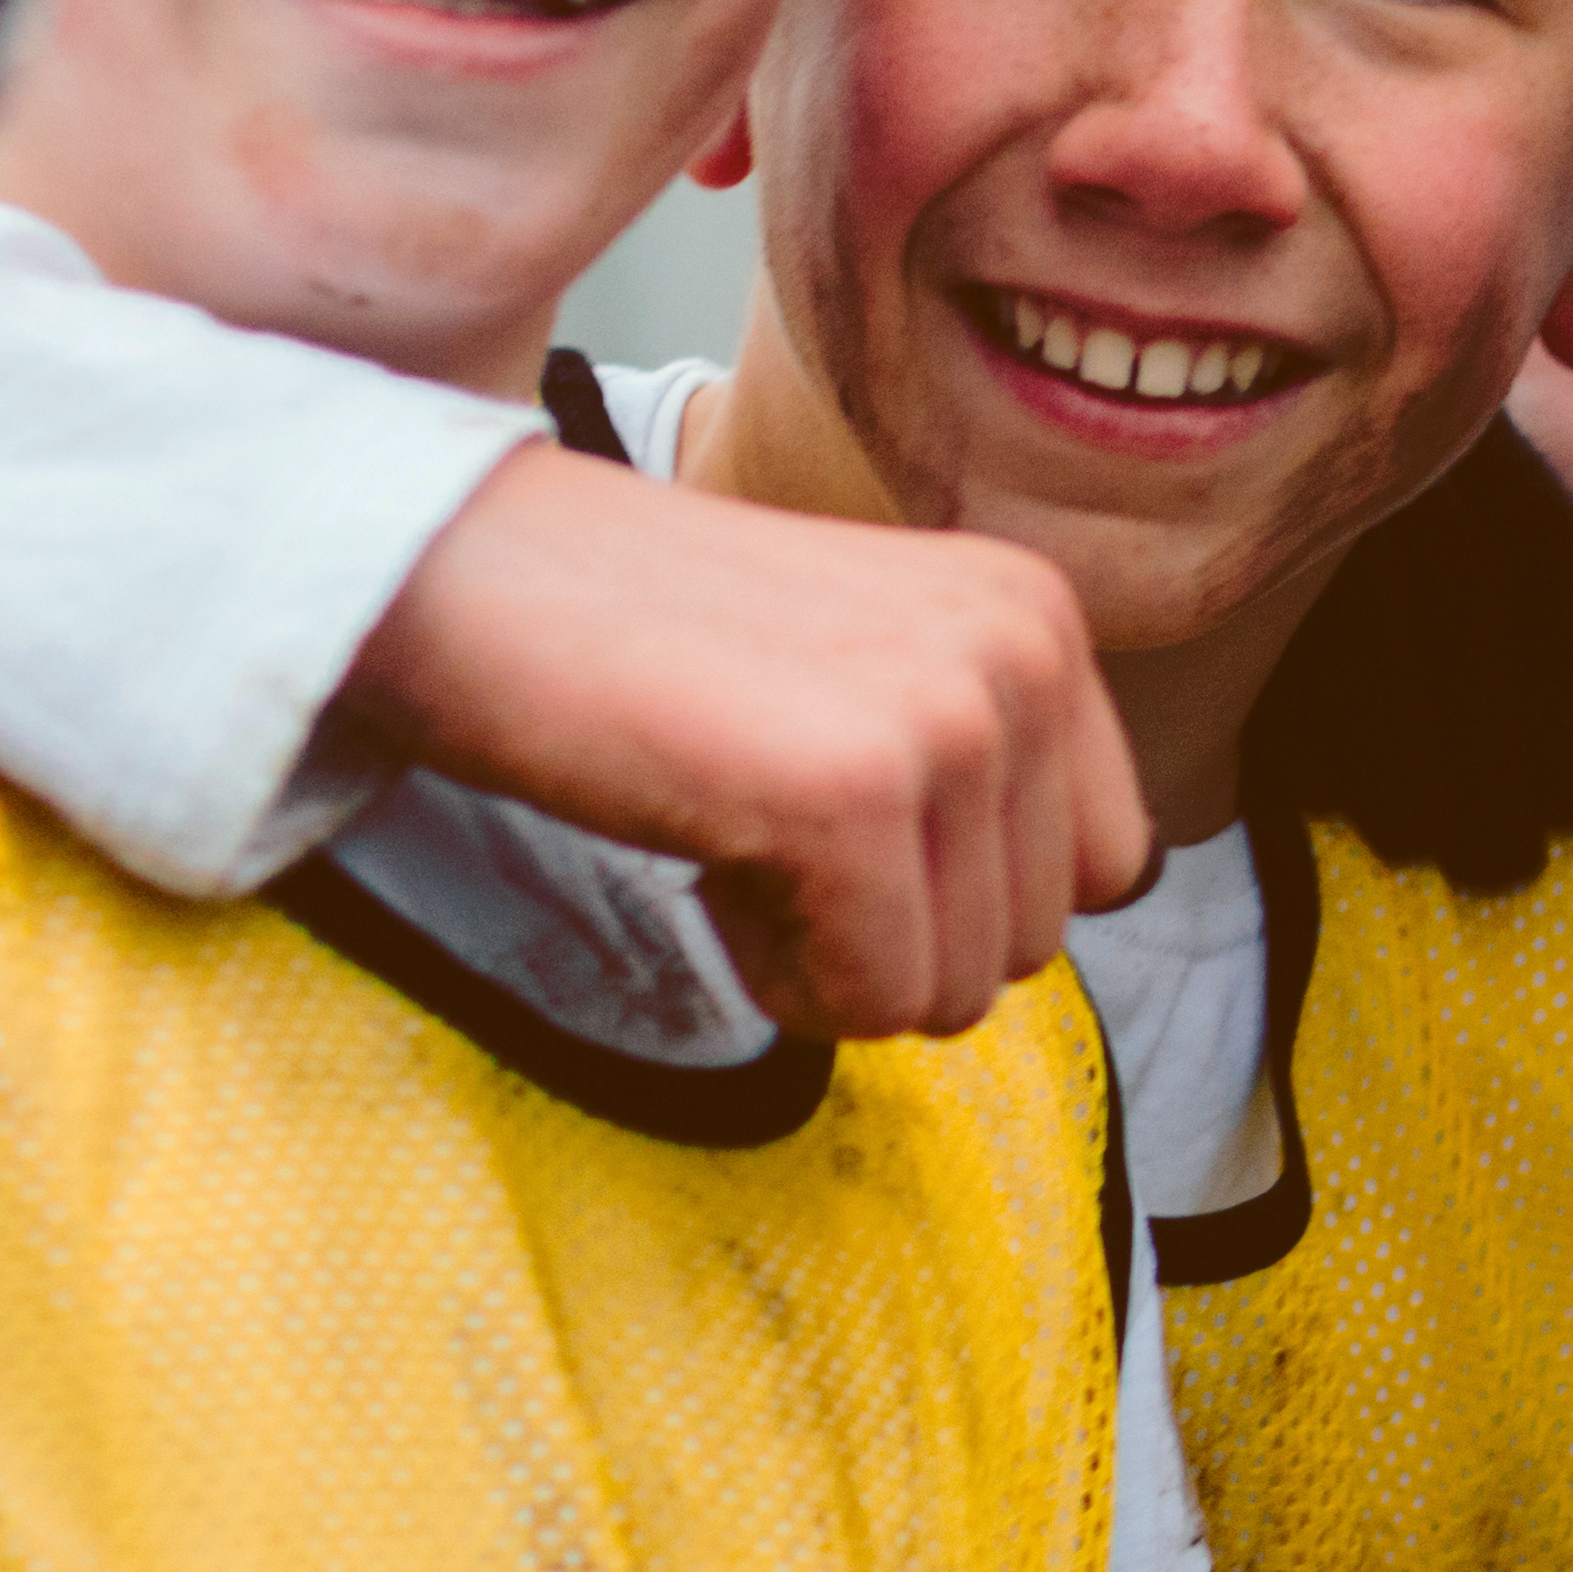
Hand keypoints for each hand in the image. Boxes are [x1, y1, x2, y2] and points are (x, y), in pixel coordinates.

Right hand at [342, 439, 1152, 1035]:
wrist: (465, 571)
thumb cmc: (644, 645)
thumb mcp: (869, 671)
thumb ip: (980, 776)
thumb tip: (1035, 939)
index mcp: (1039, 616)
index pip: (1107, 872)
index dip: (961, 895)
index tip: (833, 823)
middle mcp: (1026, 648)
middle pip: (1032, 945)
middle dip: (888, 934)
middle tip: (759, 820)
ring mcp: (950, 714)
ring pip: (954, 991)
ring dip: (825, 959)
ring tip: (731, 827)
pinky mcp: (855, 792)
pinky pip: (871, 1000)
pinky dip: (778, 982)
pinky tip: (709, 868)